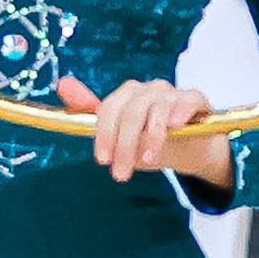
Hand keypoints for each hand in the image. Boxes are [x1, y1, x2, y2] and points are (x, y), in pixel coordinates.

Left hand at [60, 73, 233, 196]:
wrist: (190, 148)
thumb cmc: (150, 139)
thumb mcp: (119, 133)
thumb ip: (91, 113)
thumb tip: (62, 83)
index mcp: (129, 95)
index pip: (110, 109)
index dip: (104, 135)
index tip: (103, 161)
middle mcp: (150, 90)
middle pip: (132, 112)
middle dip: (124, 145)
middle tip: (121, 174)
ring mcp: (174, 94)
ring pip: (158, 108)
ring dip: (151, 137)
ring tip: (148, 161)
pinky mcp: (196, 100)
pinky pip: (189, 99)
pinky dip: (180, 111)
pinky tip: (174, 127)